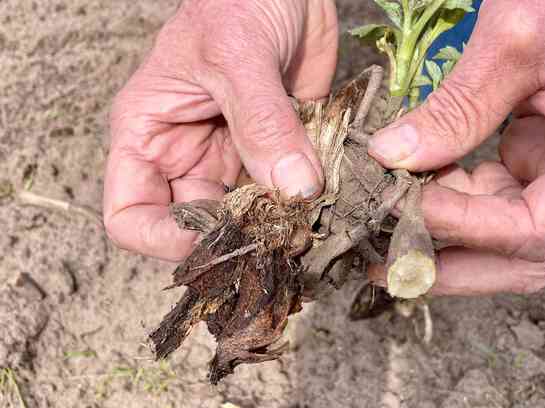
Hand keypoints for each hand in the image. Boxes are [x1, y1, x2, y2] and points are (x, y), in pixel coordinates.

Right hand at [104, 0, 337, 260]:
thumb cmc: (237, 1)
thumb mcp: (236, 56)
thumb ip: (261, 123)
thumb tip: (293, 189)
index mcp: (149, 136)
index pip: (131, 215)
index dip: (164, 241)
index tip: (216, 243)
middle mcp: (187, 155)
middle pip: (196, 227)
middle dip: (234, 239)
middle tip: (279, 238)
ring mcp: (234, 158)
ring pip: (247, 218)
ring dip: (275, 227)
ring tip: (307, 223)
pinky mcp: (278, 154)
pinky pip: (286, 194)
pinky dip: (305, 204)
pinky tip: (325, 201)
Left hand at [368, 0, 544, 294]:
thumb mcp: (517, 38)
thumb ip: (458, 106)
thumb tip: (390, 158)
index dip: (471, 230)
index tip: (406, 210)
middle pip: (532, 255)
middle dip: (458, 266)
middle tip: (388, 269)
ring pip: (509, 237)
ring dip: (448, 237)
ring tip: (385, 228)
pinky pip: (498, 201)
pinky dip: (453, 203)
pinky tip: (410, 193)